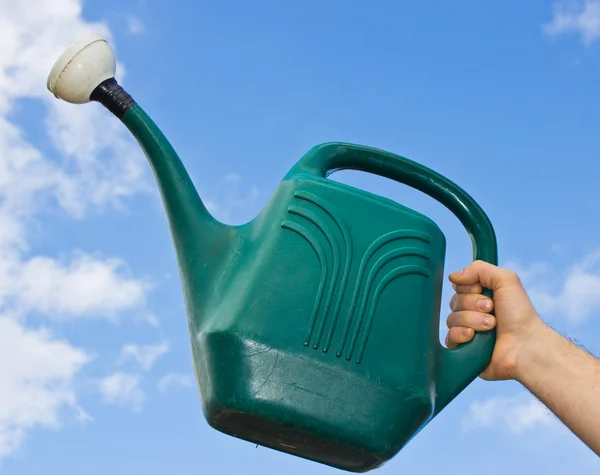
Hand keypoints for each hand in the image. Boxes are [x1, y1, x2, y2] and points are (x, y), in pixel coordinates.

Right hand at [445, 260, 545, 381]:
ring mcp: (467, 331)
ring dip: (472, 320)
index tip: (484, 292)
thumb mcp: (506, 280)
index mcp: (481, 297)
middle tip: (491, 310)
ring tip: (490, 326)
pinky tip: (473, 337)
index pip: (459, 287)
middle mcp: (473, 313)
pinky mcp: (463, 348)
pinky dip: (460, 334)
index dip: (469, 288)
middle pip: (454, 302)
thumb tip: (453, 276)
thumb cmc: (520, 315)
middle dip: (473, 305)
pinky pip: (449, 337)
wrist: (525, 345)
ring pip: (452, 319)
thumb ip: (479, 269)